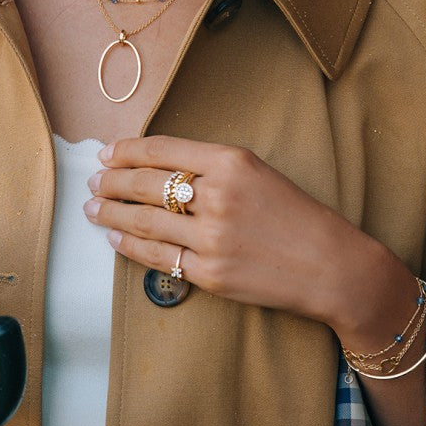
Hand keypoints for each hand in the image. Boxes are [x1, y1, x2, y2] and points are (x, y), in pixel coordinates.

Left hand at [83, 135, 392, 330]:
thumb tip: (153, 163)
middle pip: (144, 184)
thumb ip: (209, 165)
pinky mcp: (210, 274)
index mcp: (231, 162)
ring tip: (93, 208)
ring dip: (110, 213)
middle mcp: (218, 196)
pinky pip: (157, 256)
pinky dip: (129, 246)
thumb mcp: (256, 172)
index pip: (160, 150)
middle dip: (110, 182)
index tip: (106, 153)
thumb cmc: (295, 215)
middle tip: (93, 181)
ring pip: (143, 221)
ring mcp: (212, 238)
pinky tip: (115, 237)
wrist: (332, 266)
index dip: (125, 151)